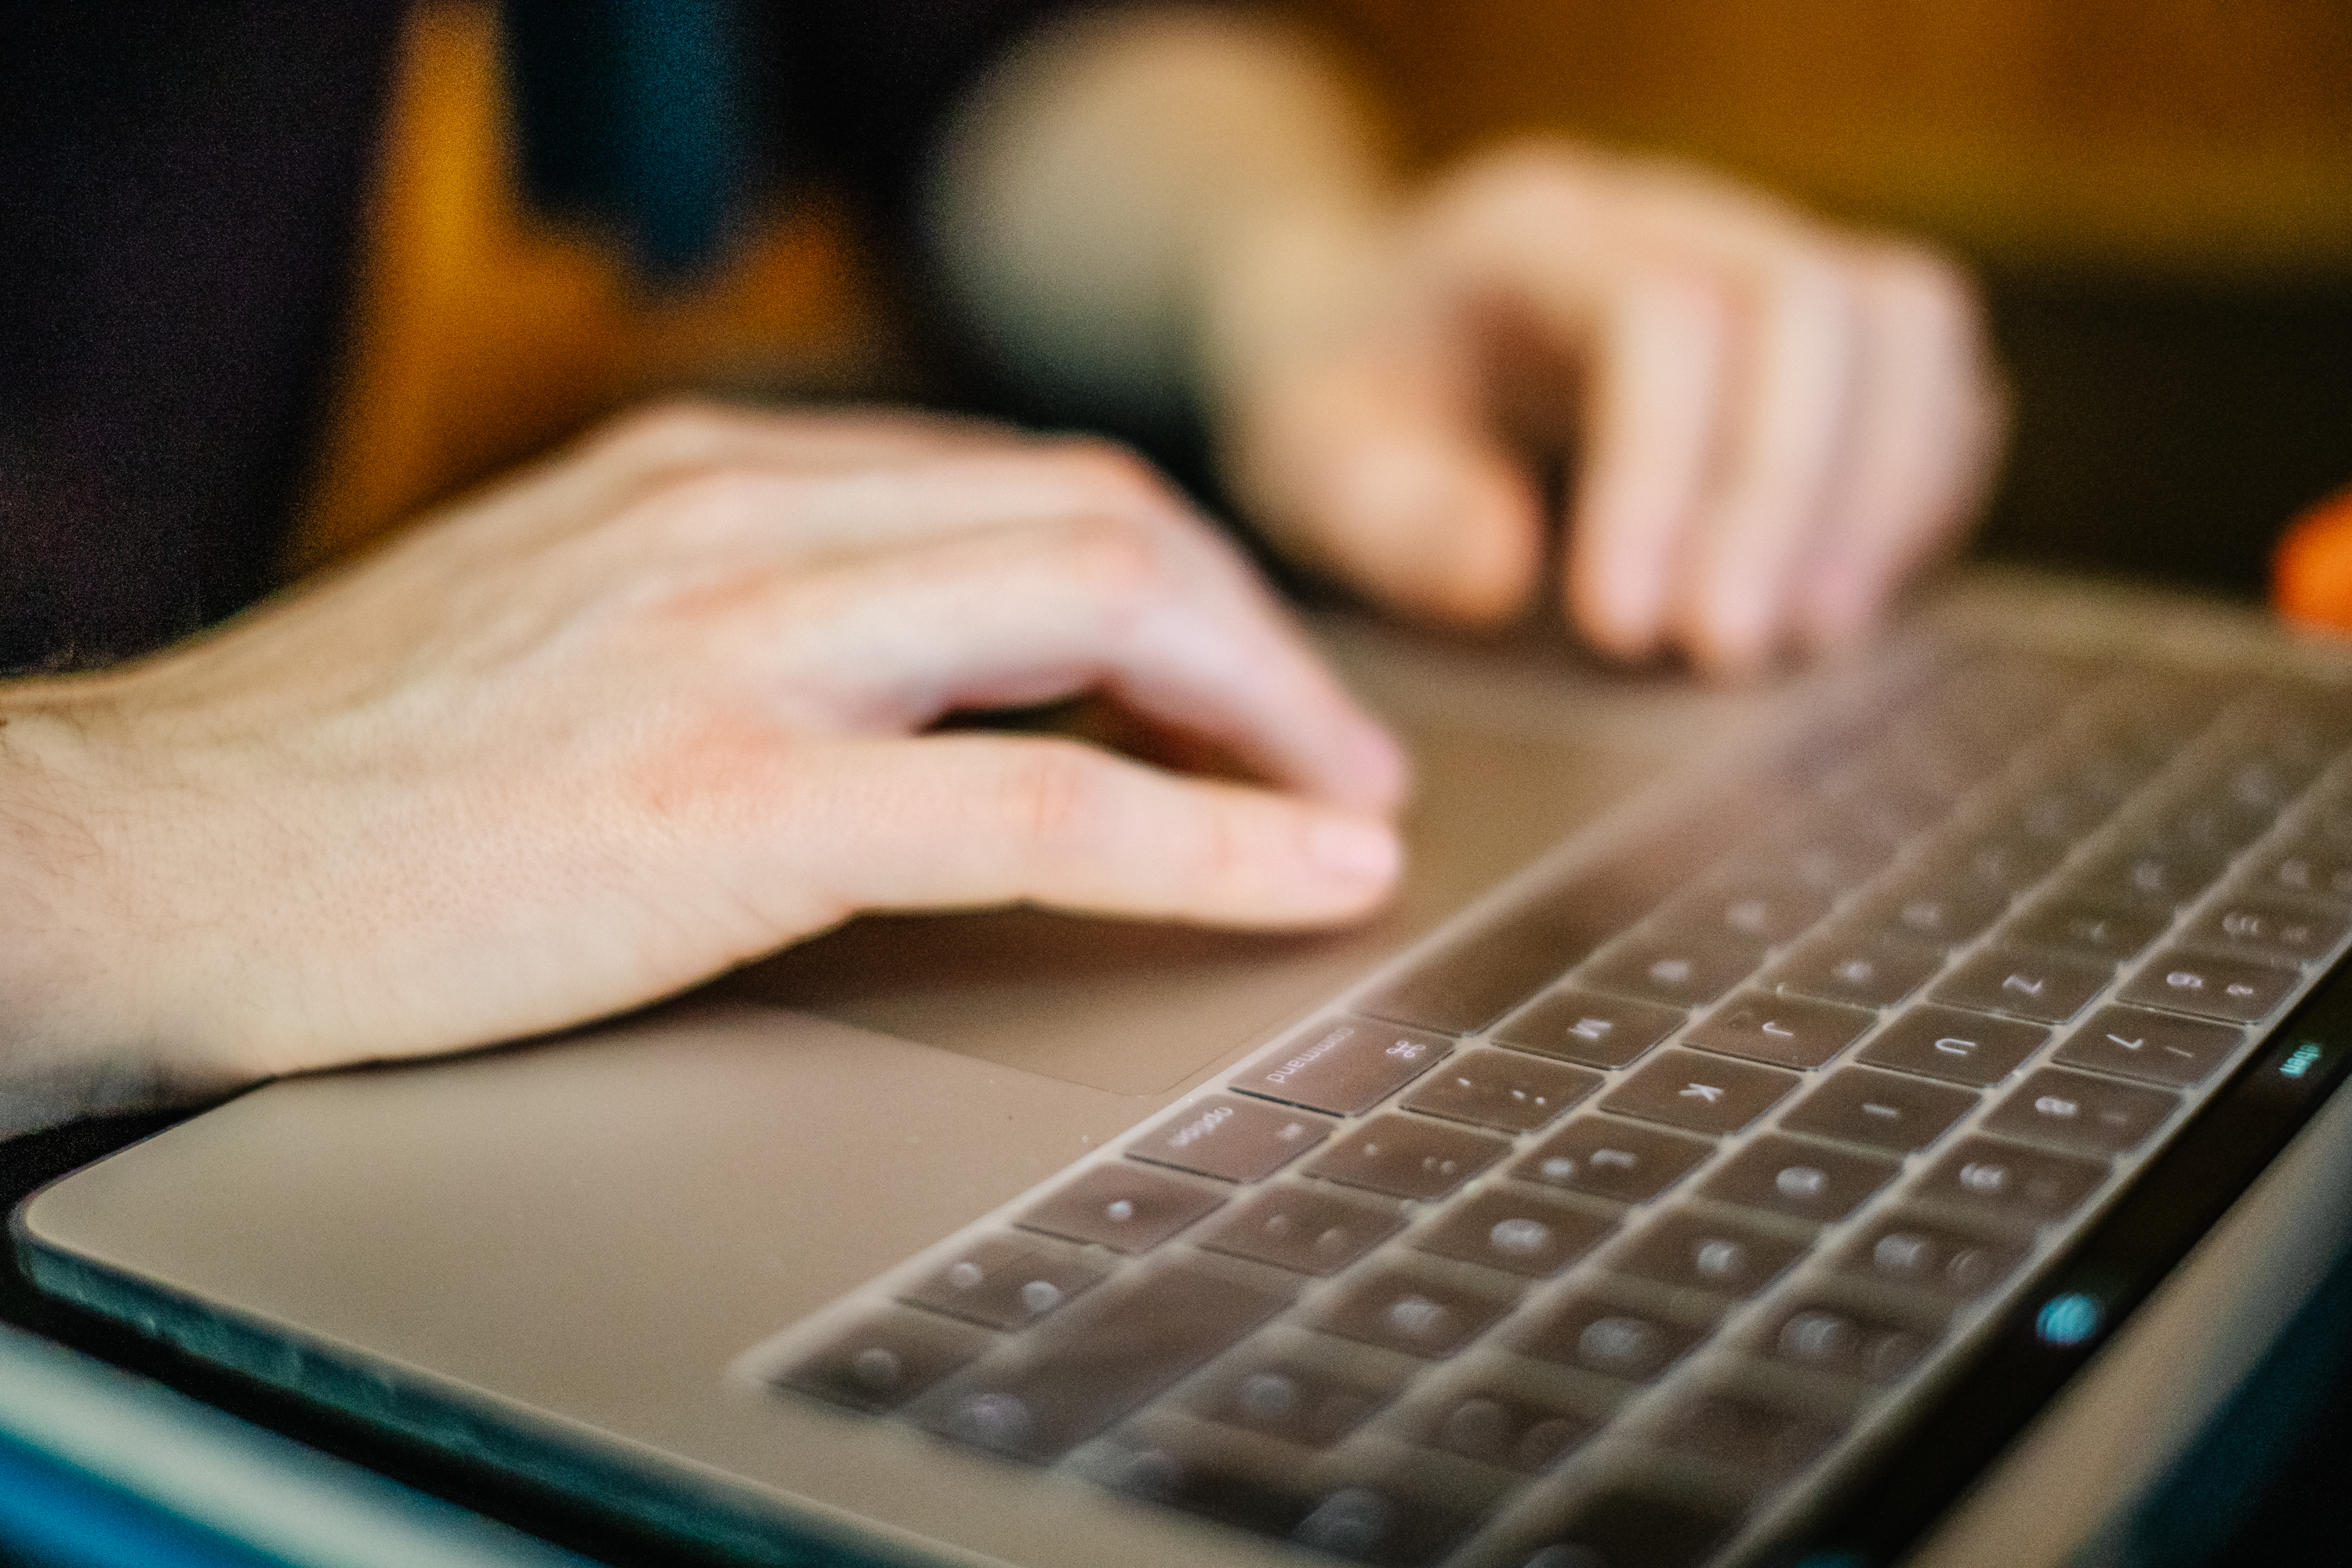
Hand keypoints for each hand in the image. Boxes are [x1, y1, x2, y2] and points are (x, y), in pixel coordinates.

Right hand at [0, 403, 1404, 1104]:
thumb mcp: (575, 622)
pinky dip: (1209, 839)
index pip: (1027, 480)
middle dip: (1257, 634)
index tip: (1248, 673)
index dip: (1181, 577)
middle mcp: (744, 517)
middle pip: (1103, 518)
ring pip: (1104, 609)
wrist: (148, 855)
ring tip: (1344, 808)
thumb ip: (754, 613)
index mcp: (715, 474)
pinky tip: (1310, 876)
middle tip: (1338, 749)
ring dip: (1267, 712)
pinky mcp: (722, 806)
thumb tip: (934, 682)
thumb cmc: (350, 770)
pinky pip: (1038, 810)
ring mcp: (737, 648)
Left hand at [1205, 142, 2005, 672]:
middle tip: (1727, 653)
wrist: (1380, 337)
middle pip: (1811, 303)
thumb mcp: (1314, 465)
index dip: (1665, 476)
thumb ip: (1392, 519)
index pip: (1658, 314)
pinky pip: (1933, 377)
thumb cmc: (1350, 407)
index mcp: (1535, 236)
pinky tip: (1840, 597)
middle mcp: (1673, 219)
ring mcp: (1764, 259)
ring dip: (1879, 494)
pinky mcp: (1823, 336)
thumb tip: (1506, 576)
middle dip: (1785, 494)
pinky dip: (1915, 491)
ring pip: (1907, 320)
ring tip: (1808, 638)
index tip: (1623, 627)